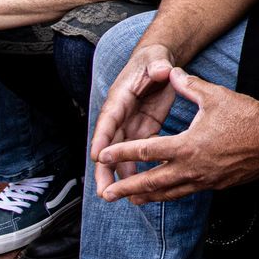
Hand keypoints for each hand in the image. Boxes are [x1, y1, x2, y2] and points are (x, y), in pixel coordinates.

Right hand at [89, 43, 179, 195]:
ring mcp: (130, 125)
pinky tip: (139, 188)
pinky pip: (137, 154)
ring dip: (118, 175)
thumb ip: (158, 66)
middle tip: (103, 191)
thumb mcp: (156, 60)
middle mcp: (120, 116)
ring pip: (120, 154)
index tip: (97, 156)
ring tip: (117, 197)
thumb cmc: (154, 61)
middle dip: (104, 168)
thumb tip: (162, 69)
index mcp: (120, 98)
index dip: (102, 137)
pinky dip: (137, 170)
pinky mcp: (142, 131)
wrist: (158, 64)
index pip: (108, 119)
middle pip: (108, 144)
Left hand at [93, 69, 258, 203]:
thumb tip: (172, 74)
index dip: (122, 152)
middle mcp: (192, 167)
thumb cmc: (247, 116)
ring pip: (169, 192)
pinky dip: (170, 195)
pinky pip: (187, 192)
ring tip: (130, 200)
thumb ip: (188, 86)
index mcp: (188, 145)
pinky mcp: (216, 184)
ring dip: (147, 196)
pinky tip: (165, 195)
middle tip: (107, 193)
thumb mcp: (215, 96)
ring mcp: (205, 179)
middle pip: (152, 181)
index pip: (147, 150)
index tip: (103, 156)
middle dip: (127, 187)